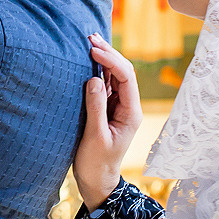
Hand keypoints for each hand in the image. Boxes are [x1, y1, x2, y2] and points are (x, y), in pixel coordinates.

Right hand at [75, 34, 142, 207]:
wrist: (97, 181)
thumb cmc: (96, 163)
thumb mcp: (95, 137)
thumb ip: (95, 108)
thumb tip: (94, 79)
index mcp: (131, 113)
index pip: (126, 78)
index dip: (112, 60)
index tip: (93, 50)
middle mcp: (128, 106)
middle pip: (123, 72)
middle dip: (108, 53)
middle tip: (90, 37)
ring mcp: (117, 106)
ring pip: (114, 76)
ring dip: (103, 58)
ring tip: (89, 41)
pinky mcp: (106, 108)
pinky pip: (105, 84)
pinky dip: (97, 70)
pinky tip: (88, 59)